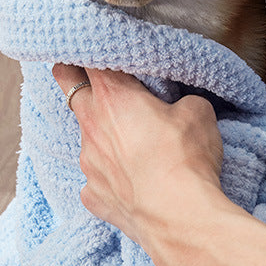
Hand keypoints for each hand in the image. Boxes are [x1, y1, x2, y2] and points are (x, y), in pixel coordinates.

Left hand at [52, 64, 223, 254]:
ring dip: (101, 133)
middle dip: (76, 77)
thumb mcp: (198, 112)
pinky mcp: (92, 195)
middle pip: (67, 85)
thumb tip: (179, 107)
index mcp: (113, 95)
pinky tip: (131, 182)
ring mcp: (87, 162)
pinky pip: (96, 178)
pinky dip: (110, 176)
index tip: (98, 47)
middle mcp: (91, 125)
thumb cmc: (185, 160)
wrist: (179, 219)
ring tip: (132, 144)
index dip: (91, 48)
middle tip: (94, 78)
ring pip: (86, 136)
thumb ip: (182, 100)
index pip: (87, 57)